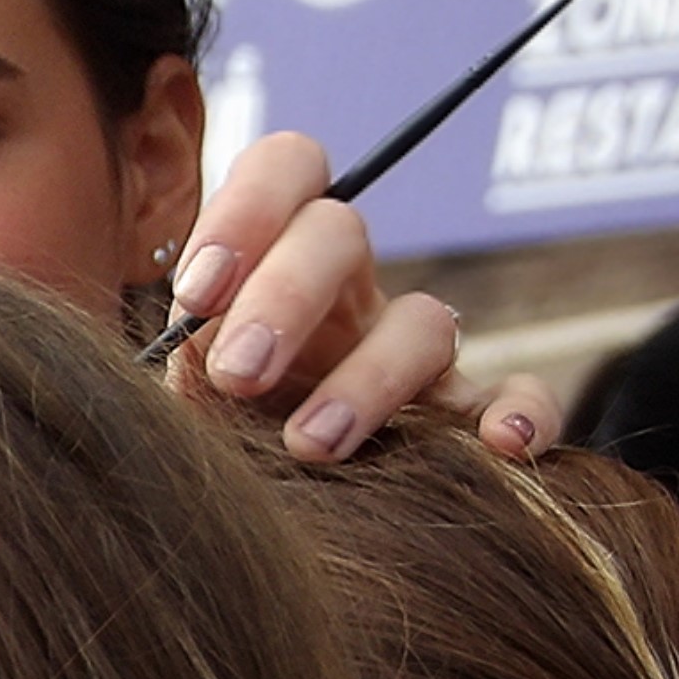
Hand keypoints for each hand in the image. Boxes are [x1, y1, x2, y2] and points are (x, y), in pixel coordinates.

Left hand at [167, 133, 557, 462]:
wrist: (248, 508)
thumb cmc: (203, 432)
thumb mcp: (170, 386)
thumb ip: (166, 355)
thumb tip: (154, 355)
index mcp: (272, 256)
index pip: (286, 170)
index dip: (246, 211)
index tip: (197, 291)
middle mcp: (347, 289)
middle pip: (342, 234)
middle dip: (284, 297)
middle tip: (237, 371)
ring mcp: (410, 350)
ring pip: (423, 320)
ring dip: (369, 378)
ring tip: (311, 443)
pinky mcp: (461, 416)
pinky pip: (513, 397)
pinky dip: (523, 414)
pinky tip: (503, 449)